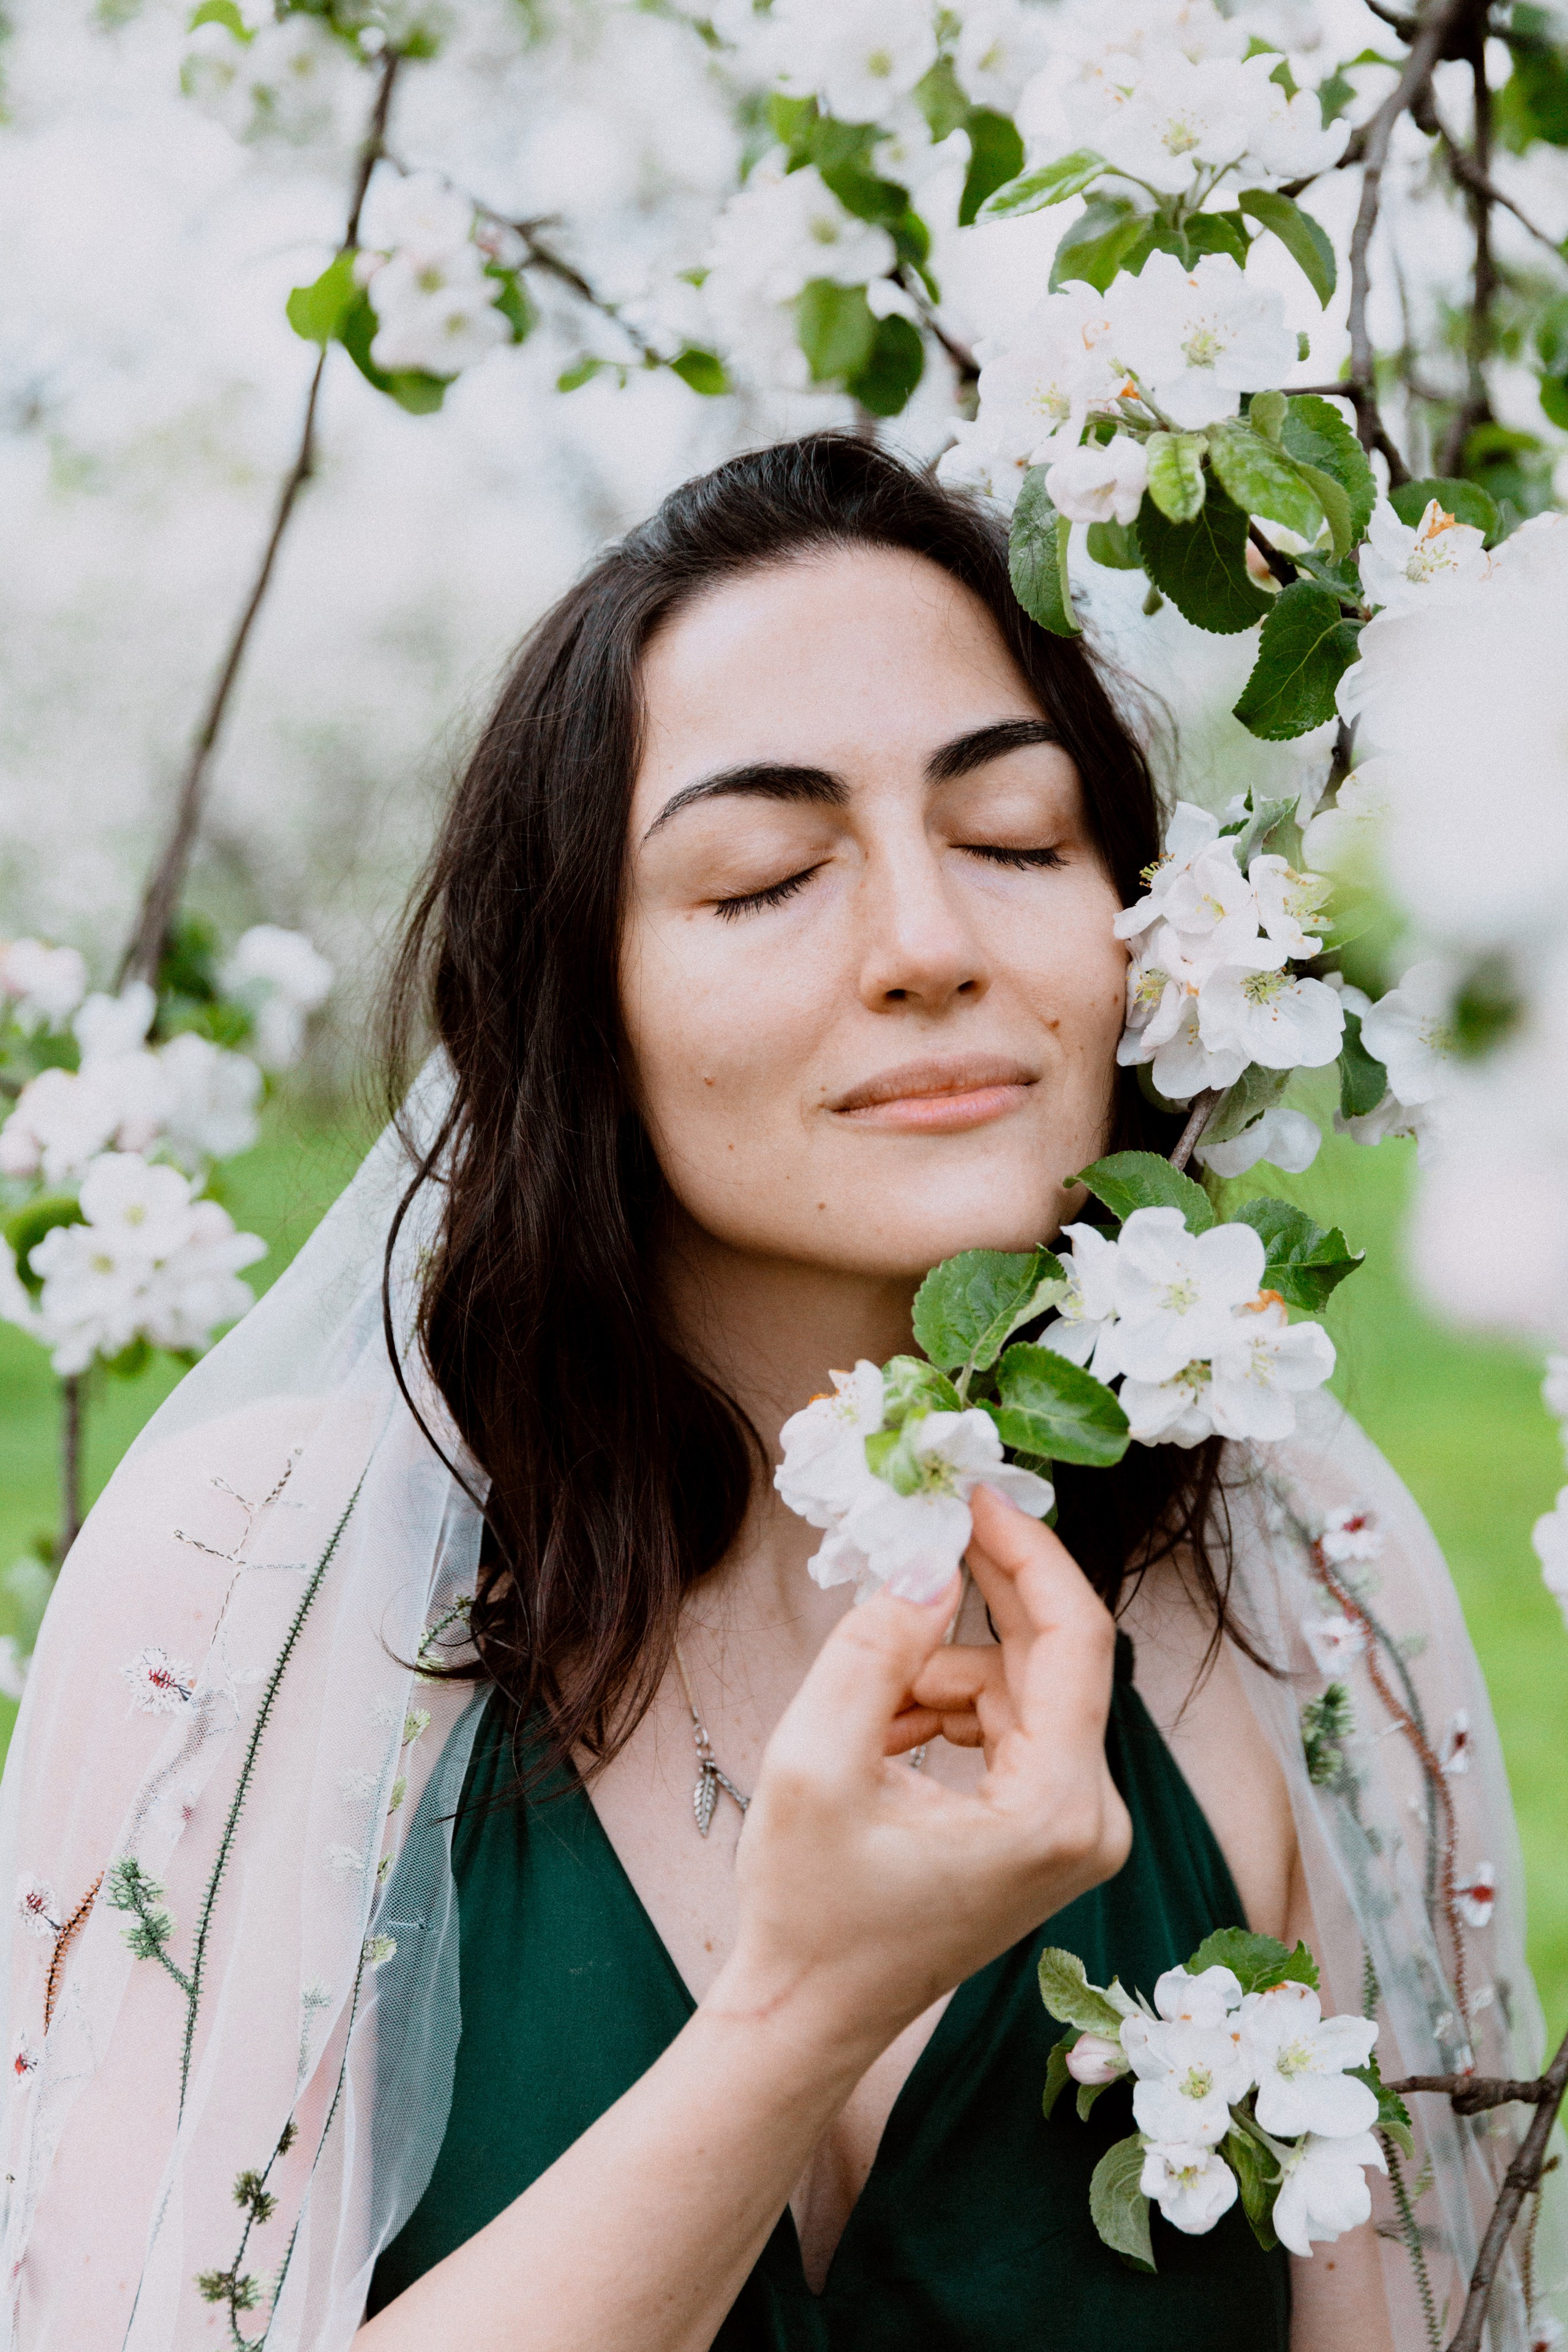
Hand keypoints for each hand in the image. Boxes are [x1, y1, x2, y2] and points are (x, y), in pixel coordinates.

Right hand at [711, 1485, 1130, 2069]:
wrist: (807, 2017)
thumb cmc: (808, 1910)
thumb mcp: (815, 1759)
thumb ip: (875, 1647)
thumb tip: (932, 1564)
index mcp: (1057, 1808)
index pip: (1077, 1637)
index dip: (1029, 1552)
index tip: (974, 1494)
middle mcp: (1091, 1821)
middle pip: (1050, 1659)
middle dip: (975, 1601)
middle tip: (914, 1540)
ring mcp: (1074, 1831)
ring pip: (1018, 1690)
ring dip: (938, 1672)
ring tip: (860, 1713)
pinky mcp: (1047, 1832)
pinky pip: (1008, 1727)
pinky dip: (944, 1711)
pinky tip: (880, 1739)